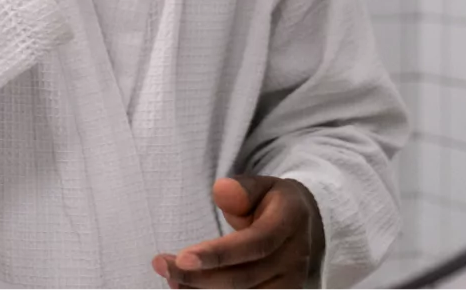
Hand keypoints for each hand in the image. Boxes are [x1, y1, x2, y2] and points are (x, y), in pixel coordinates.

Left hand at [152, 176, 324, 288]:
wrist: (303, 225)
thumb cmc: (272, 204)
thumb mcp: (262, 185)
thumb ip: (242, 189)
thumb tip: (221, 190)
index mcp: (289, 223)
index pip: (254, 244)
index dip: (218, 254)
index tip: (183, 258)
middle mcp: (294, 259)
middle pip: (244, 278)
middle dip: (199, 277)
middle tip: (162, 265)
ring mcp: (290, 283)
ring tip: (170, 280)